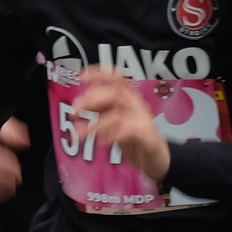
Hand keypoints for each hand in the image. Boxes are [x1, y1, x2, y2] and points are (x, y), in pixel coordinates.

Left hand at [71, 66, 170, 180]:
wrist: (156, 158)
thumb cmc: (135, 138)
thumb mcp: (114, 122)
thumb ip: (101, 111)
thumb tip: (80, 104)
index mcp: (129, 98)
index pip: (116, 79)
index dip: (100, 74)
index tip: (82, 76)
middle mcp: (136, 105)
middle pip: (115, 94)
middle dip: (92, 100)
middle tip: (75, 110)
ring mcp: (143, 120)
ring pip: (117, 114)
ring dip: (95, 124)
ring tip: (80, 133)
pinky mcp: (148, 136)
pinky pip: (128, 131)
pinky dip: (111, 135)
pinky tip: (100, 141)